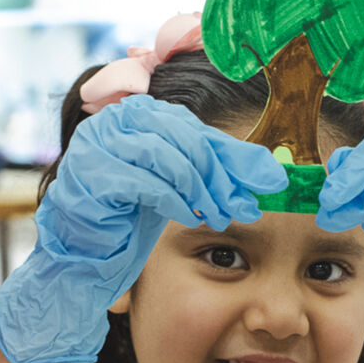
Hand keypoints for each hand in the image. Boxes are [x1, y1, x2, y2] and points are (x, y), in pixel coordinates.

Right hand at [0, 95, 287, 362]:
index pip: (198, 129)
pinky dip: (173, 200)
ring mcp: (98, 143)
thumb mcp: (183, 187)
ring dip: (201, 191)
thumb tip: (275, 173)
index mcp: (139, 112)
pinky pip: (145, 182)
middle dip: (220, 177)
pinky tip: (188, 218)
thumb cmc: (134, 216)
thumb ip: (221, 172)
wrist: (88, 251)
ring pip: (168, 158)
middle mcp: (115, 119)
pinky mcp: (90, 172)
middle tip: (242, 206)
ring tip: (218, 216)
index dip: (233, 157)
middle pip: (186, 140)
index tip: (266, 184)